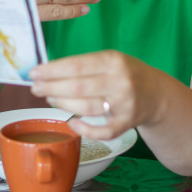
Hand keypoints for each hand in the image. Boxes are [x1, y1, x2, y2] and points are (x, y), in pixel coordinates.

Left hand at [29, 50, 159, 138]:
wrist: (157, 94)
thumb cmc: (126, 74)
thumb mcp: (111, 59)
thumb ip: (84, 65)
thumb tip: (48, 72)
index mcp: (114, 61)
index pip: (76, 66)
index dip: (52, 71)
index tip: (34, 73)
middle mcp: (120, 82)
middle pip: (78, 87)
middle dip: (51, 88)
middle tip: (35, 88)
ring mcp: (124, 104)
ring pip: (86, 108)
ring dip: (63, 104)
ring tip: (50, 98)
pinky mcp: (127, 123)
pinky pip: (102, 131)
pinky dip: (84, 129)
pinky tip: (72, 123)